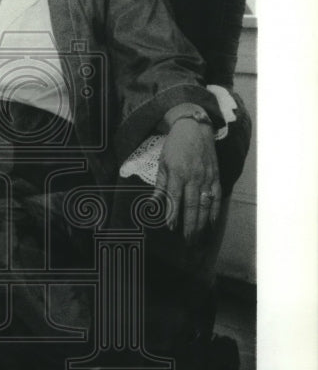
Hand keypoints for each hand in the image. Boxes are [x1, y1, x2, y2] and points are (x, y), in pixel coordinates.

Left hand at [154, 119, 220, 240]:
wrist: (195, 128)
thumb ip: (160, 185)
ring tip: (198, 237)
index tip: (171, 228)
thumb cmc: (175, 147)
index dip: (173, 213)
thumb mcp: (162, 163)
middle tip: (188, 241)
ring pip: (205, 204)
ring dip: (202, 222)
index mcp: (177, 173)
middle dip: (190, 225)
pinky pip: (217, 196)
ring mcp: (207, 177)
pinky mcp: (216, 176)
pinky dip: (215, 210)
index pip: (175, 198)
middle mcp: (194, 176)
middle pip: (192, 205)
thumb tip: (152, 204)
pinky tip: (212, 223)